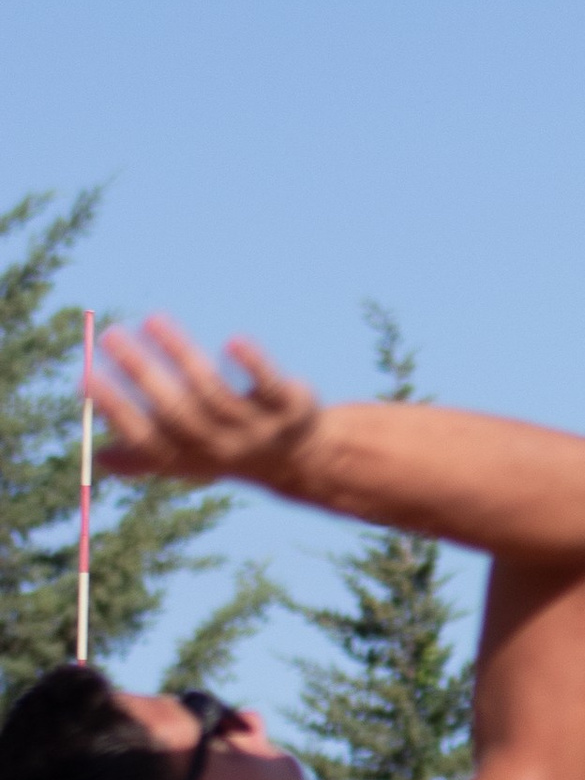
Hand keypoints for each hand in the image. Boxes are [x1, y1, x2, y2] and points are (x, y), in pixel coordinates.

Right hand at [89, 319, 322, 493]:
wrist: (303, 459)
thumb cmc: (228, 448)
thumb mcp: (188, 458)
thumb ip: (145, 457)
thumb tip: (98, 459)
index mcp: (190, 459)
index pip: (146, 439)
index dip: (116, 411)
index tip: (86, 377)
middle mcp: (222, 447)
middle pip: (175, 411)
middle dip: (140, 373)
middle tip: (110, 335)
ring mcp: (257, 428)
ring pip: (214, 392)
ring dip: (180, 353)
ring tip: (152, 319)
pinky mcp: (289, 408)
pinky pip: (268, 386)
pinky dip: (252, 364)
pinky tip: (232, 340)